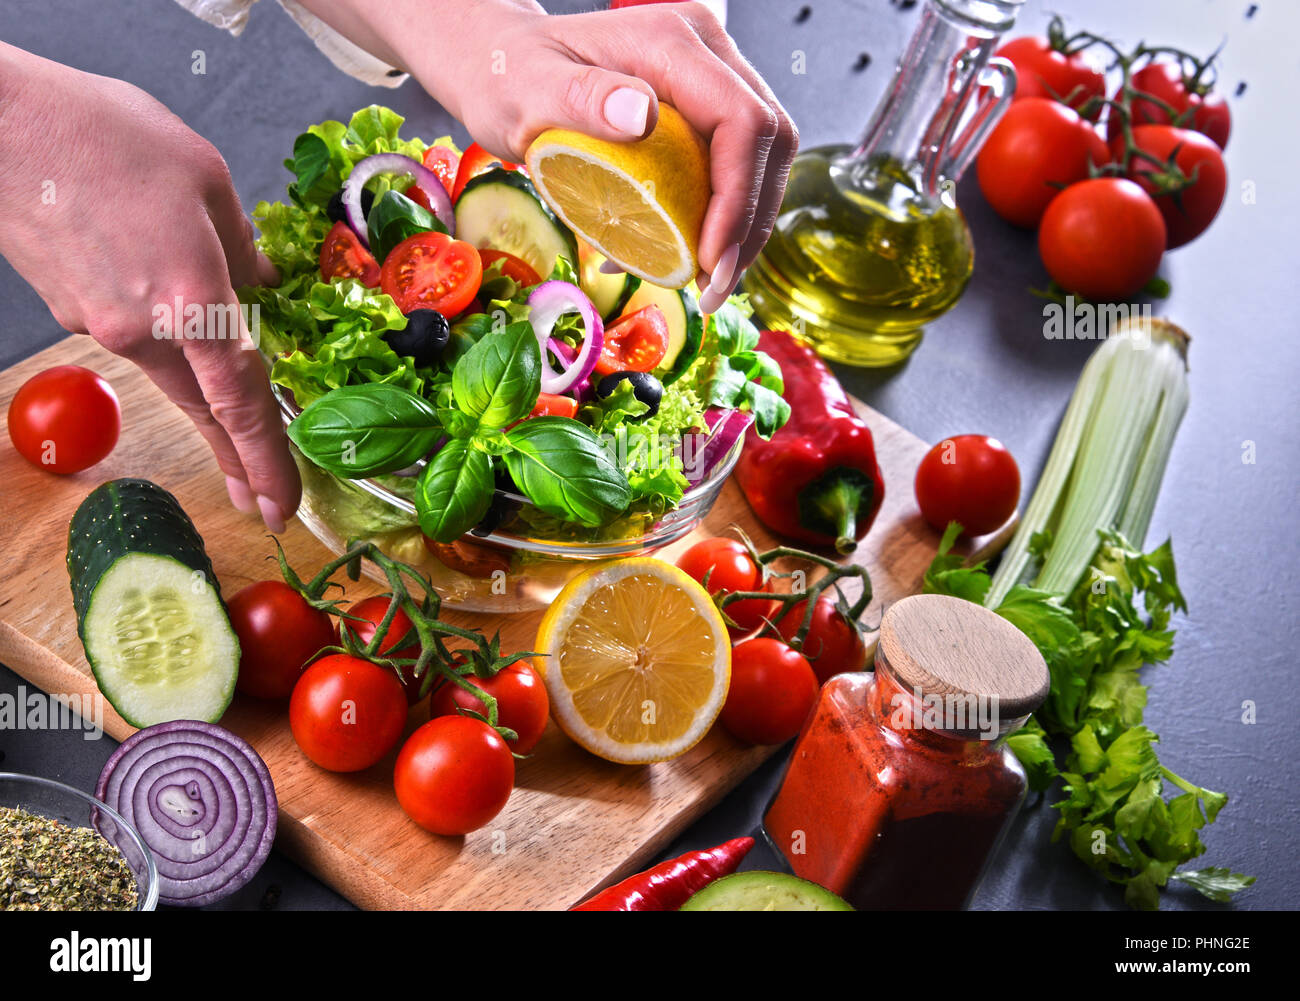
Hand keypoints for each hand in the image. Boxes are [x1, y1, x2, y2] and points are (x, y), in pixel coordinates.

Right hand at [0, 44, 298, 528]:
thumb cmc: (103, 132)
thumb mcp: (205, 177)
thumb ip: (241, 244)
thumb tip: (260, 286)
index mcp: (190, 299)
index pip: (239, 401)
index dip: (266, 458)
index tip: (282, 507)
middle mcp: (142, 329)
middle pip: (204, 408)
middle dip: (239, 461)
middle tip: (263, 505)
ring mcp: (100, 324)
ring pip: (171, 373)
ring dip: (207, 402)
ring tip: (237, 440)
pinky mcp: (70, 310)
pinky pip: (136, 334)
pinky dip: (166, 336)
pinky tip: (171, 307)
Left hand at [392, 1, 797, 312]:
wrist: (505, 66)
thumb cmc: (508, 76)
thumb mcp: (527, 90)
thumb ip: (580, 98)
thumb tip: (641, 116)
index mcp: (674, 42)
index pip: (743, 120)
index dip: (738, 198)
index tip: (707, 260)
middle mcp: (706, 53)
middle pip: (770, 142)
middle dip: (750, 224)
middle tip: (712, 289)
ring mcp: (711, 80)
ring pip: (763, 160)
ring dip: (743, 229)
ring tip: (702, 283)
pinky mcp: (705, 111)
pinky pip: (735, 168)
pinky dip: (719, 220)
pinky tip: (681, 256)